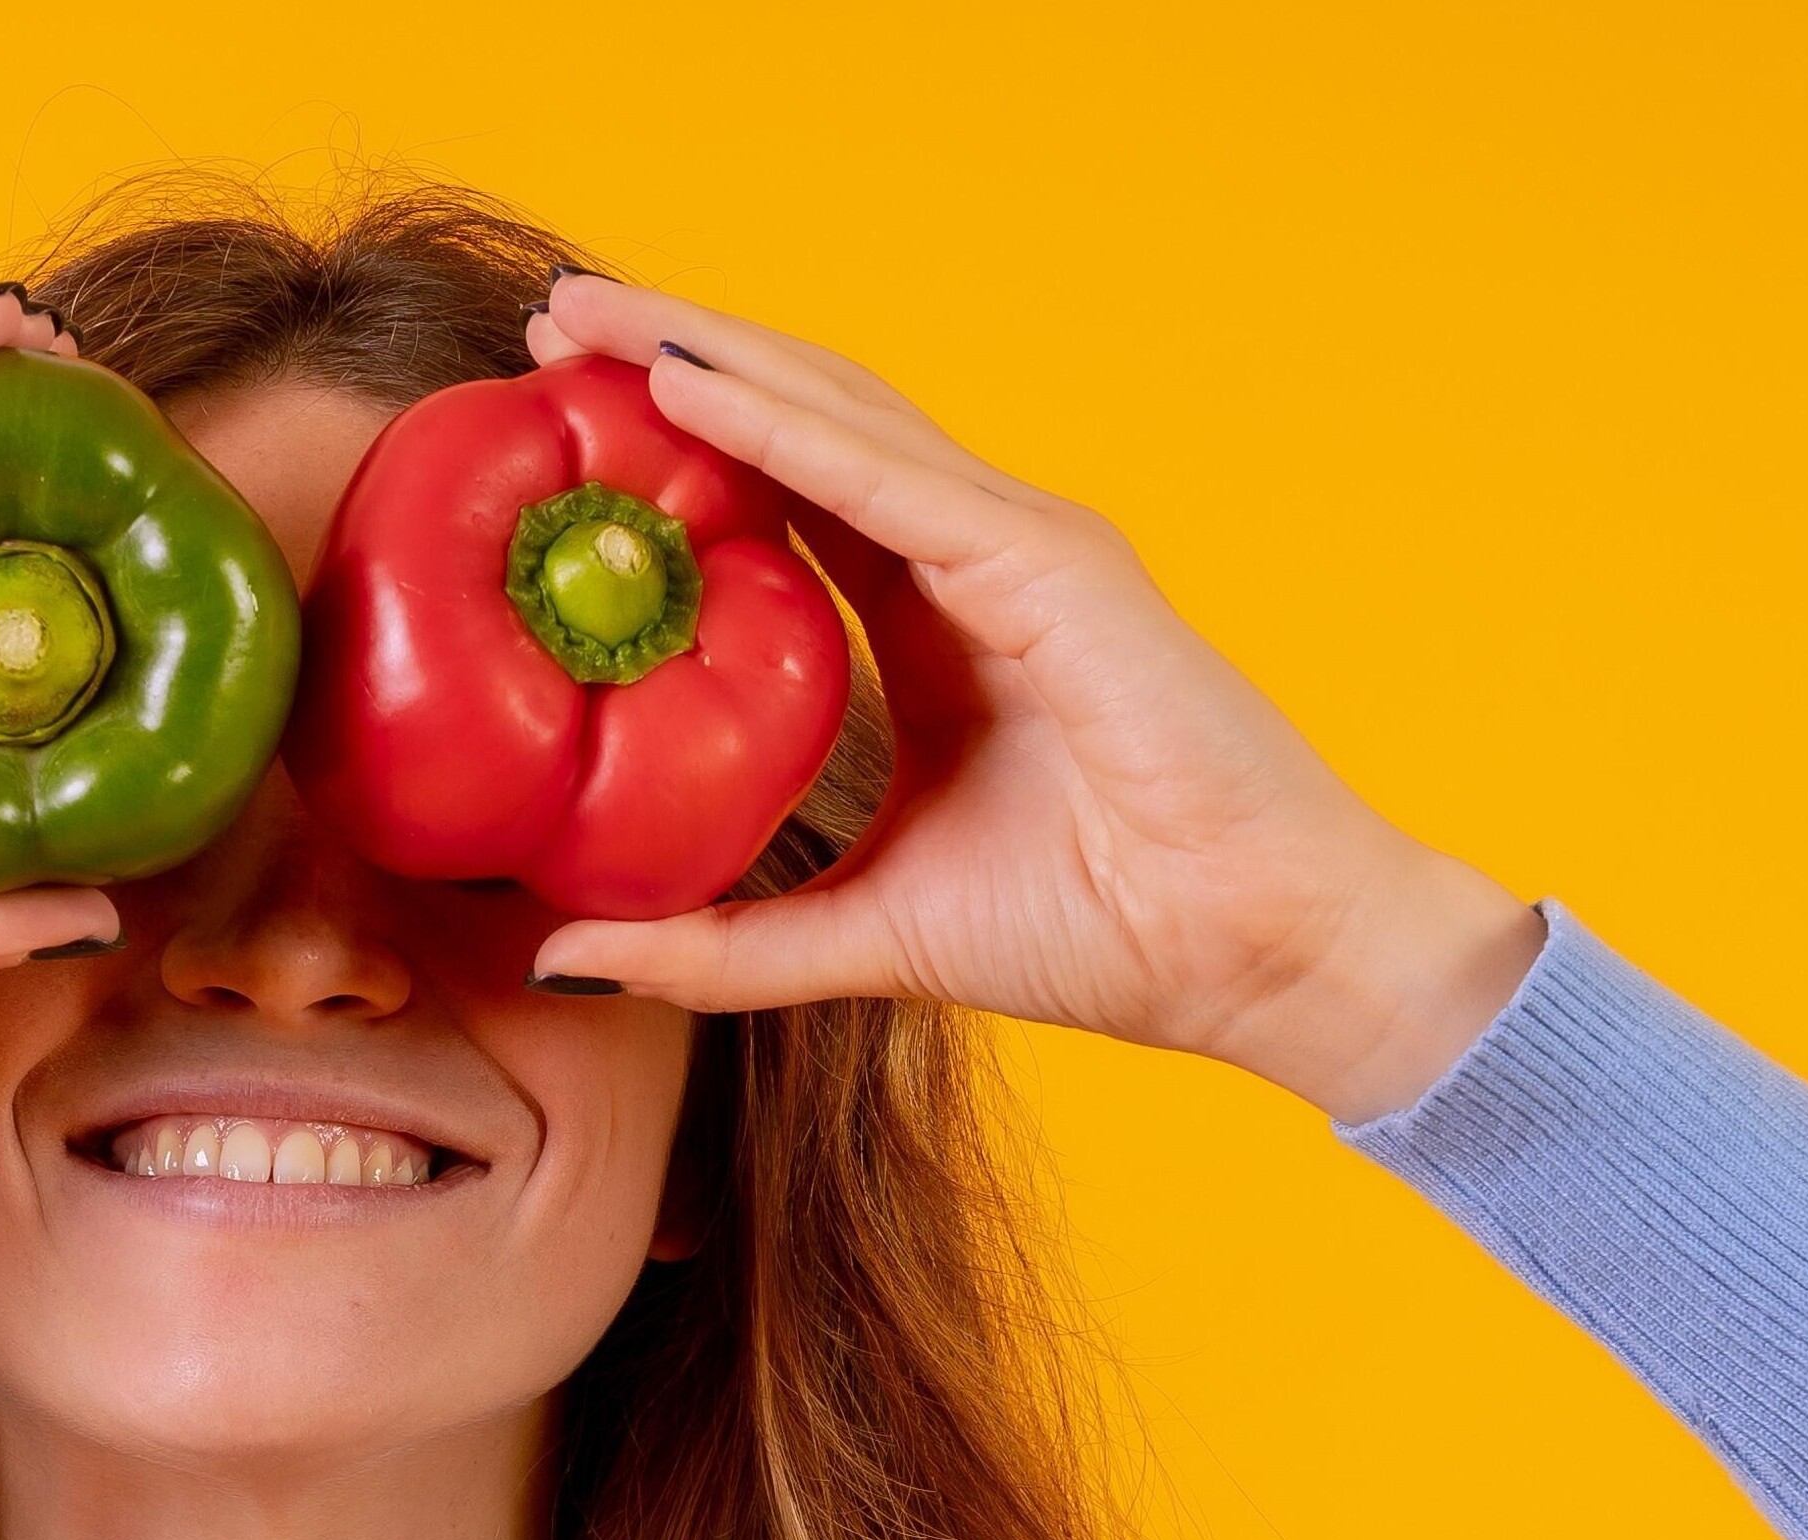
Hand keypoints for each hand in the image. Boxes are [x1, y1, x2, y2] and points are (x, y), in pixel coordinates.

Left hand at [516, 279, 1543, 1123]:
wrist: (1259, 958)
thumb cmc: (1106, 932)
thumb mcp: (865, 935)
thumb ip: (723, 945)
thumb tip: (565, 955)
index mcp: (942, 614)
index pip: (794, 488)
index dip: (683, 438)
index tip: (563, 405)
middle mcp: (979, 551)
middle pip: (804, 418)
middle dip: (673, 354)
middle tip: (547, 314)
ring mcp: (1021, 545)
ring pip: (836, 414)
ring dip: (703, 355)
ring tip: (582, 313)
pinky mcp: (1052, 568)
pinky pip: (890, 483)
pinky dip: (781, 431)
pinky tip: (684, 390)